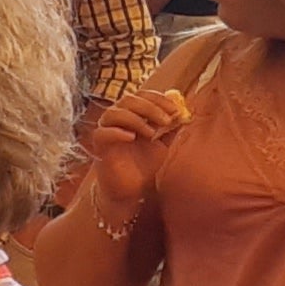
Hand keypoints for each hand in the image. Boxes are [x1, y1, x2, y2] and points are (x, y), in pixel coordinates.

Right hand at [74, 82, 192, 220]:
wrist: (133, 190)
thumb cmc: (146, 165)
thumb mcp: (164, 144)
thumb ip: (171, 128)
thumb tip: (185, 111)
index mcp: (133, 114)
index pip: (142, 95)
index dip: (159, 98)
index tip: (176, 109)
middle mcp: (117, 119)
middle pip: (128, 100)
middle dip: (150, 107)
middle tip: (166, 120)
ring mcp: (106, 131)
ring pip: (114, 113)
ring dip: (135, 119)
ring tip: (151, 134)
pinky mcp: (99, 147)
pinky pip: (102, 133)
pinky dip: (116, 132)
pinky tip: (131, 138)